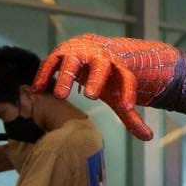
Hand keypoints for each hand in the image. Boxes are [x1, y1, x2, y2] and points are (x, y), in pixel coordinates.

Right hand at [37, 35, 176, 141]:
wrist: (92, 47)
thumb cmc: (107, 77)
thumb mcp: (118, 94)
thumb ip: (131, 116)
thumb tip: (149, 137)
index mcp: (118, 67)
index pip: (127, 78)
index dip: (128, 92)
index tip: (127, 107)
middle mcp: (99, 57)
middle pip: (100, 66)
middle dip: (96, 79)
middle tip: (91, 96)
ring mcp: (78, 53)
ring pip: (72, 62)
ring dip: (66, 77)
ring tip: (60, 96)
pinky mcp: (60, 52)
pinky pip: (51, 63)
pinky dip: (44, 75)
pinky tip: (36, 89)